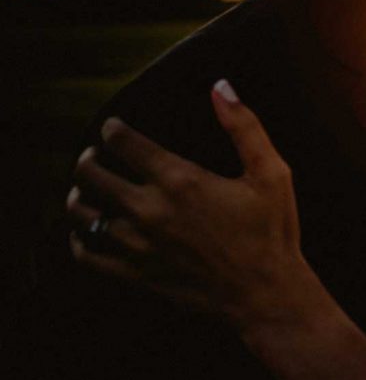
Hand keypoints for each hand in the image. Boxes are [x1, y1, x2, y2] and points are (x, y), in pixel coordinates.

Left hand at [66, 79, 318, 330]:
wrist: (266, 293)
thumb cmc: (272, 232)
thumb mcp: (272, 173)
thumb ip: (244, 126)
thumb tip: (220, 87)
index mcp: (180, 179)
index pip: (123, 142)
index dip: (112, 129)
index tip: (113, 127)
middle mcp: (150, 210)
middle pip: (92, 174)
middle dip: (89, 159)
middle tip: (94, 155)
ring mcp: (138, 245)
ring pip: (84, 214)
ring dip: (79, 196)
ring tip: (85, 189)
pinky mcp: (137, 274)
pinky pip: (89, 255)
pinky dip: (80, 240)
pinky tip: (85, 233)